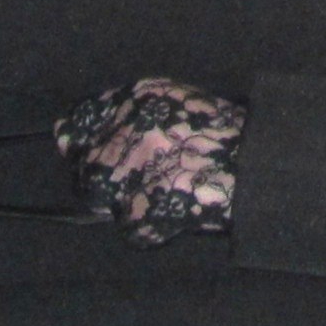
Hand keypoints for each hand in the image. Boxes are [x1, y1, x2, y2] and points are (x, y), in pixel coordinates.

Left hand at [52, 77, 241, 247]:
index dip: (77, 139)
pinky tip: (172, 213)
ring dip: (124, 203)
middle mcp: (132, 128)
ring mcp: (137, 168)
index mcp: (140, 97)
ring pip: (101, 198)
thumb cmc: (220, 133)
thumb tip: (68, 133)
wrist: (258, 165)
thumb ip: (127, 110)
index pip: (81, 119)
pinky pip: (129, 226)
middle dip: (102, 181)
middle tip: (132, 185)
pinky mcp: (145, 204)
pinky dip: (148, 227)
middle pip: (86, 166)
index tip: (75, 150)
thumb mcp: (174, 101)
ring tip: (158, 196)